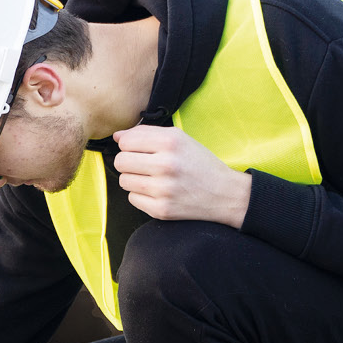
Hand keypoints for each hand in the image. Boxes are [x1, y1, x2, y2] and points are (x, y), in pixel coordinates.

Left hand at [111, 124, 252, 227]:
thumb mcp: (180, 139)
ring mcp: (163, 189)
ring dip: (134, 179)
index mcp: (170, 142)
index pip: (126, 142)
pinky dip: (141, 196)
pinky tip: (157, 192)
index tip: (139, 150)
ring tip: (152, 179)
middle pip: (120, 162)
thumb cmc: (199, 163)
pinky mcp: (161, 209)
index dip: (129, 146)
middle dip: (128, 163)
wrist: (224, 194)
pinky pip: (132, 199)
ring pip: (124, 181)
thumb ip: (147, 133)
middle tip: (142, 166)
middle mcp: (166, 165)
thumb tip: (117, 136)